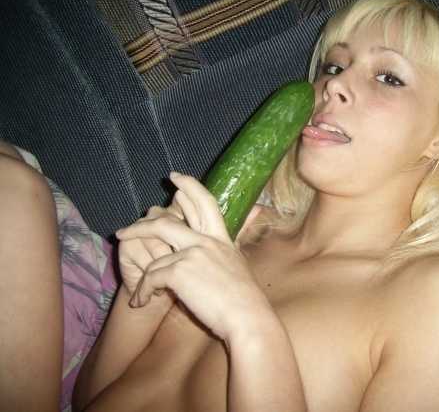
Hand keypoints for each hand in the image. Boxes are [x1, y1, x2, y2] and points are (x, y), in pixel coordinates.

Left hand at [116, 173, 270, 339]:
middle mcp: (206, 241)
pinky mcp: (179, 271)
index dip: (189, 187)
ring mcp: (192, 253)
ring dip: (141, 277)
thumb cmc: (246, 298)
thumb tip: (257, 219)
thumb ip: (234, 244)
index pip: (205, 203)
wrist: (247, 316)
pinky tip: (142, 303)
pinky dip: (143, 292)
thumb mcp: (241, 263)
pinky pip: (151, 277)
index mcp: (221, 238)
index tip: (176, 178)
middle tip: (123, 229)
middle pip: (167, 221)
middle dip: (142, 224)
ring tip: (136, 292)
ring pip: (153, 255)